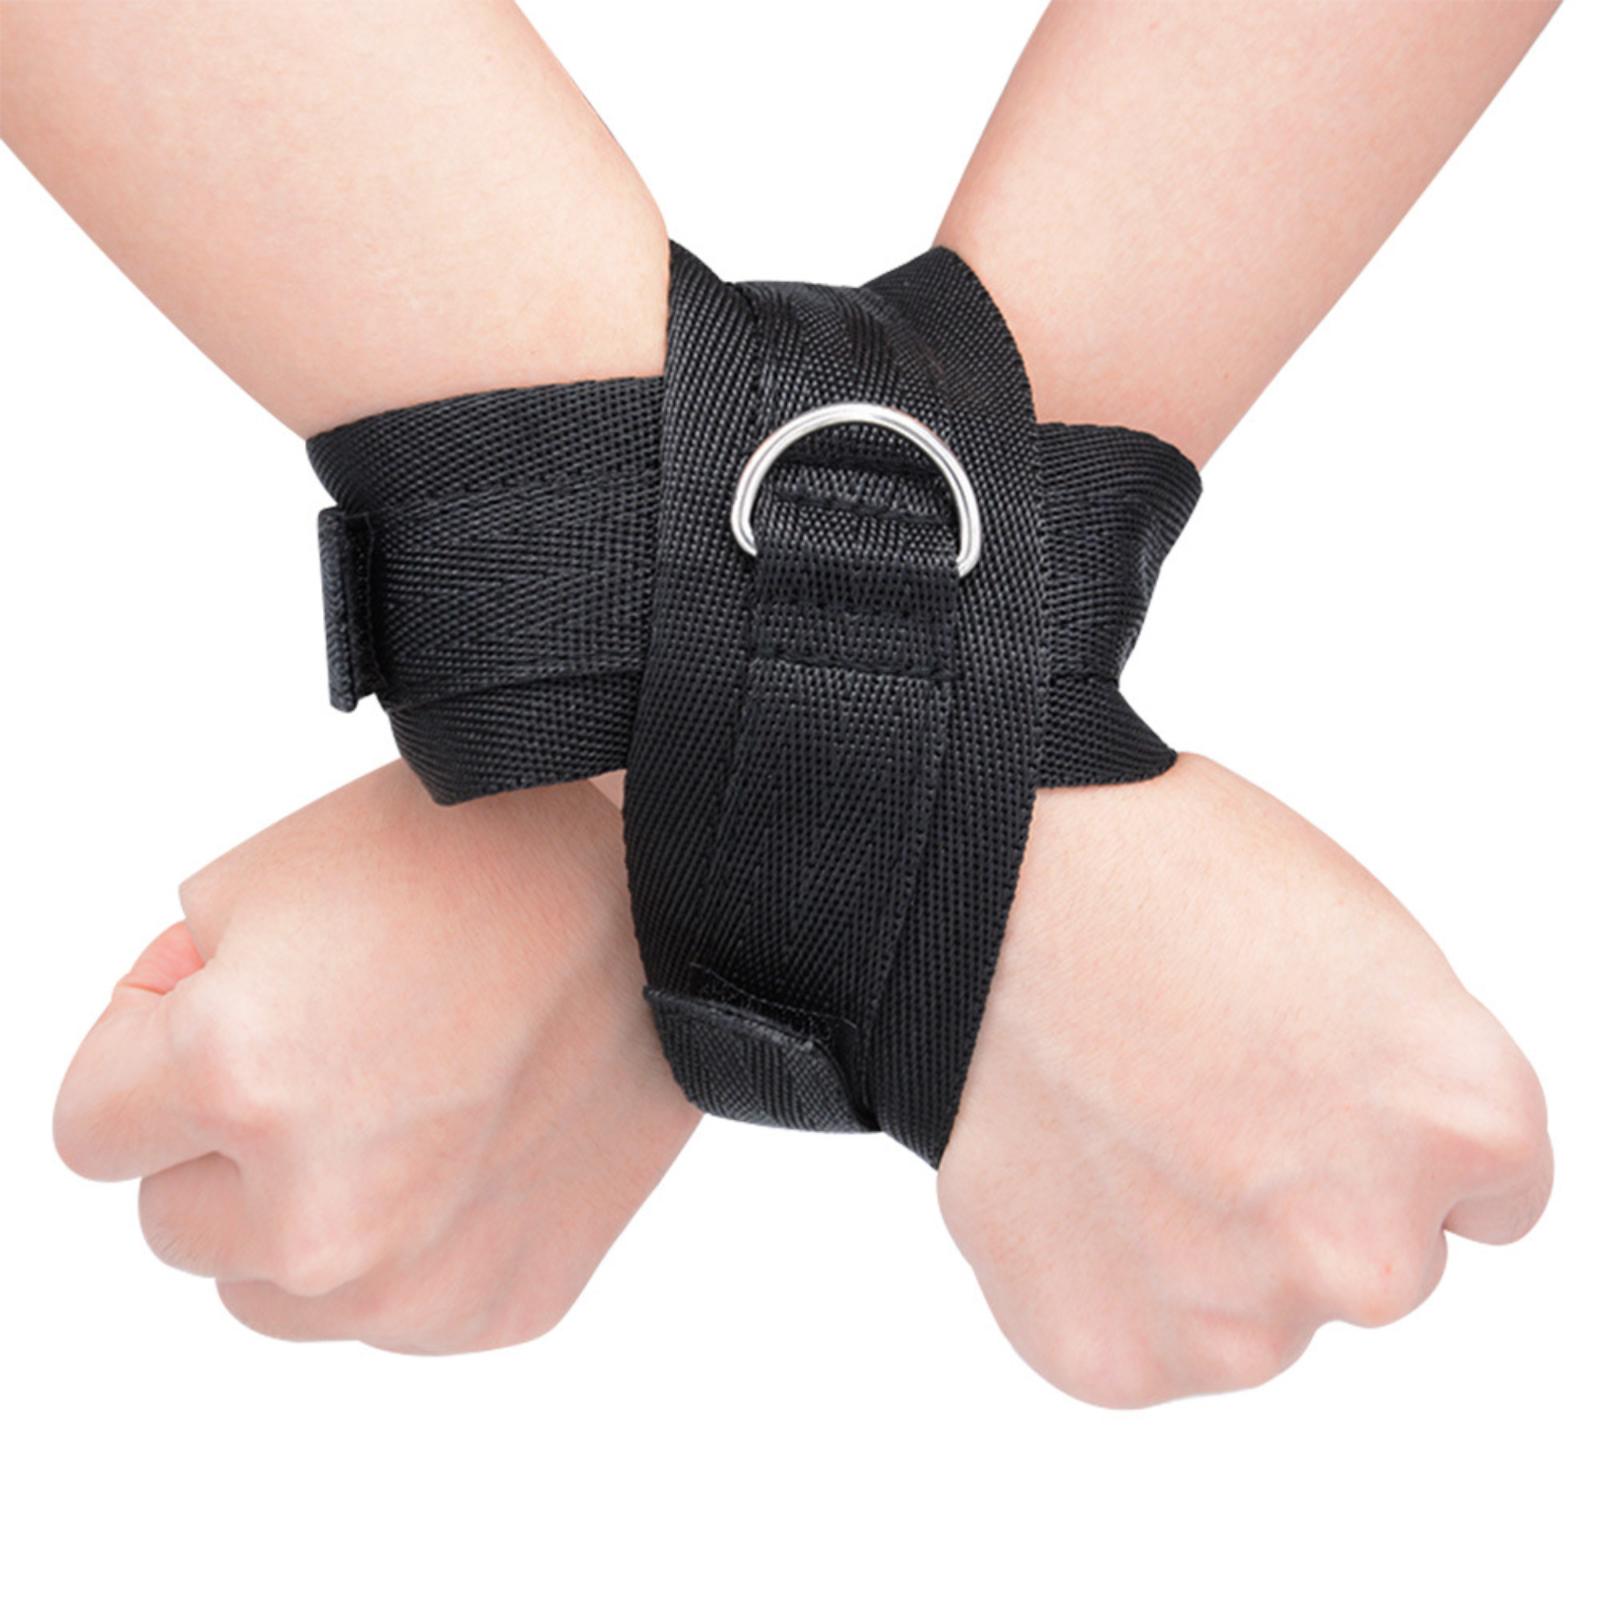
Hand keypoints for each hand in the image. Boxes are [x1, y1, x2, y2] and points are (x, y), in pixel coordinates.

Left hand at [53, 763, 696, 1352]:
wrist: (663, 904)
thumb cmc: (482, 862)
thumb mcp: (267, 875)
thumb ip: (167, 996)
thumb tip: (159, 1080)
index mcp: (238, 1081)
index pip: (90, 1128)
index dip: (144, 1054)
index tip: (218, 1013)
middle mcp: (317, 1217)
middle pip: (174, 1221)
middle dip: (222, 1141)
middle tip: (332, 1049)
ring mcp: (414, 1281)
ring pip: (271, 1289)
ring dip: (300, 1213)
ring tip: (402, 1103)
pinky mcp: (495, 1308)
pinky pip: (390, 1305)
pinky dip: (408, 1242)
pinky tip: (470, 1146)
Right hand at [940, 755, 1552, 1405]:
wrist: (983, 887)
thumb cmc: (1159, 876)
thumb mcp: (1366, 950)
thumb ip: (1408, 1099)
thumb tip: (1379, 1168)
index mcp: (1467, 1129)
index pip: (1487, 1201)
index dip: (1381, 1130)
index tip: (1309, 1085)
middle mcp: (1373, 1255)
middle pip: (1368, 1263)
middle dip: (1298, 1198)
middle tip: (1195, 1093)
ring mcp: (1239, 1323)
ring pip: (1252, 1310)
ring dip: (1201, 1246)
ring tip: (1117, 1123)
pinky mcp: (1118, 1360)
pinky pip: (1146, 1337)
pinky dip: (1110, 1275)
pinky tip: (1073, 1174)